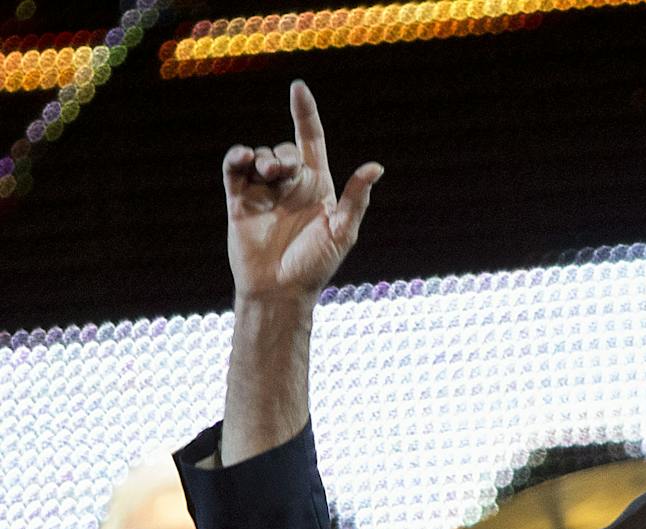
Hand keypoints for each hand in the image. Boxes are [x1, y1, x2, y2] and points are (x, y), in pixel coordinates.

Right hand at [222, 80, 381, 302]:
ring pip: (260, 154)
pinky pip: (234, 167)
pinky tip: (243, 158)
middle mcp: (291, 185)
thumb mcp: (342, 233)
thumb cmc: (316, 266)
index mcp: (318, 187)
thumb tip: (376, 167)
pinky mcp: (239, 199)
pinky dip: (237, 157)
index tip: (298, 88)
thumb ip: (357, 200)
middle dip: (284, 153)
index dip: (305, 114)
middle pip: (285, 148)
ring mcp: (264, 191)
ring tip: (267, 172)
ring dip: (263, 156)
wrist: (280, 290)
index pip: (311, 141)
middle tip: (281, 171)